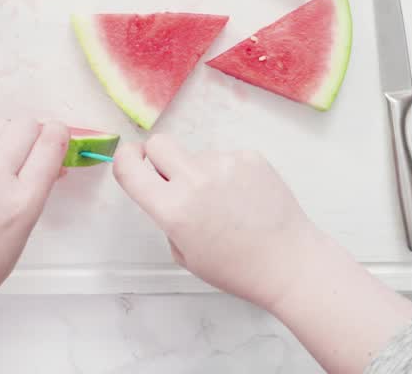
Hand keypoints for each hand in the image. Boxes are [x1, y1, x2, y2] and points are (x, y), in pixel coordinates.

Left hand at [0, 118, 69, 325]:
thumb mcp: (20, 236)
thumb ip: (35, 193)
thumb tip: (48, 163)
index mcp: (21, 202)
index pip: (50, 143)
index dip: (59, 135)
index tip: (57, 139)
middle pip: (26, 125)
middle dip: (35, 133)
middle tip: (31, 151)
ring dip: (8, 135)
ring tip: (3, 158)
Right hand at [112, 135, 323, 310]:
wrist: (288, 262)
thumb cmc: (236, 268)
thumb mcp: (185, 254)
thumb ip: (167, 216)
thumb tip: (164, 187)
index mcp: (173, 209)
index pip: (129, 167)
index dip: (123, 159)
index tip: (130, 160)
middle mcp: (196, 180)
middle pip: (159, 143)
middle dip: (158, 158)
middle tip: (174, 180)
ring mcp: (225, 164)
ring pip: (197, 155)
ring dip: (201, 172)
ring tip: (227, 204)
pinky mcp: (250, 157)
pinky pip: (226, 158)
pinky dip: (229, 173)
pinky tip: (244, 198)